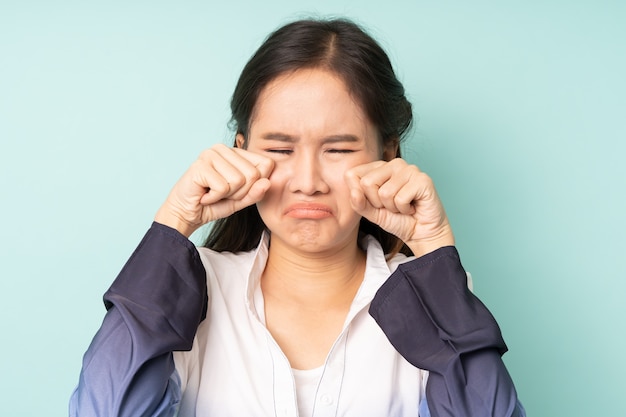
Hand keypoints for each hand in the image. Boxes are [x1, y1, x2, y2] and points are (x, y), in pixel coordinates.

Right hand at [154, 144, 274, 236]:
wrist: (185, 214)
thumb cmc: (213, 205)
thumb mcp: (240, 201)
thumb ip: (255, 193)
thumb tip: (267, 182)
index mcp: (237, 152)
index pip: (266, 164)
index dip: (255, 186)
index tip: (237, 191)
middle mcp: (224, 148)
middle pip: (253, 174)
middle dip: (240, 193)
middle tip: (222, 194)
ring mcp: (210, 154)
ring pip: (239, 181)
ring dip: (227, 195)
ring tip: (212, 193)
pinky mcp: (200, 165)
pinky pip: (223, 187)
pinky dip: (214, 198)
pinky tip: (204, 195)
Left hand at [344, 158, 453, 256]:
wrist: (421, 233)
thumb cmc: (397, 220)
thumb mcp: (371, 212)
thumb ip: (358, 203)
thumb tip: (354, 193)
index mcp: (378, 167)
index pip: (352, 175)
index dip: (361, 196)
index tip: (377, 202)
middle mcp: (394, 164)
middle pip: (367, 183)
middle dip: (378, 203)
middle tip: (392, 205)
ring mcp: (409, 169)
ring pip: (384, 192)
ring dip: (393, 207)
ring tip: (403, 206)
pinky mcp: (422, 179)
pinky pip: (400, 198)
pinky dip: (405, 209)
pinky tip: (413, 207)